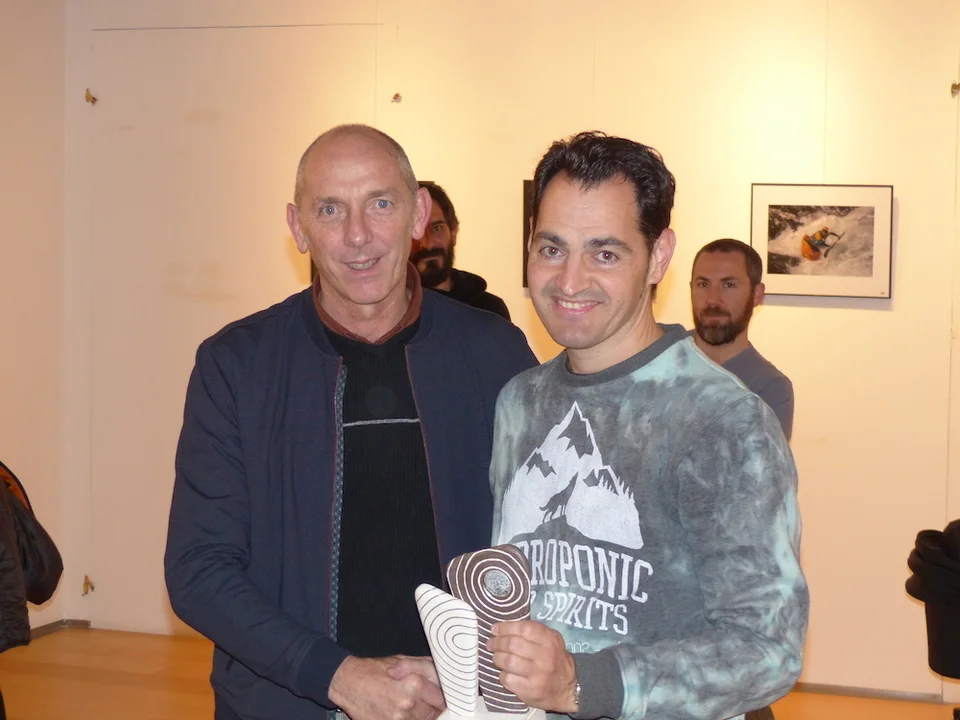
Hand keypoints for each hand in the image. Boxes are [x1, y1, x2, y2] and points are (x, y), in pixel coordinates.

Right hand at [328, 655, 445, 719]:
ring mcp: (397, 719)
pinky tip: (402, 713)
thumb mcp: (401, 660)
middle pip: (433, 714)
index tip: (440, 697)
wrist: (347, 682)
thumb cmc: (373, 669)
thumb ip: (424, 667)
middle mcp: (408, 704)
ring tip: (411, 707)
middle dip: (432, 709)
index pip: (441, 699)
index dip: (441, 698)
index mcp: (414, 684)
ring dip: (419, 716)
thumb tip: (441, 675)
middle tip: (427, 703)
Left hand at [488, 620, 578, 713]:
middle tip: (491, 643)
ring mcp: (537, 675)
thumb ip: (533, 632)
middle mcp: (545, 656)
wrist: (568, 688)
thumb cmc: (555, 660)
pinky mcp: (530, 691)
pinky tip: (505, 673)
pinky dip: (502, 675)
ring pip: (508, 661)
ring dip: (497, 658)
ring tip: (496, 657)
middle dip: (497, 642)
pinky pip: (508, 679)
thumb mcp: (551, 640)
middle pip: (513, 644)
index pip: (524, 628)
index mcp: (550, 640)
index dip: (506, 627)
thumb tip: (503, 628)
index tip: (495, 629)